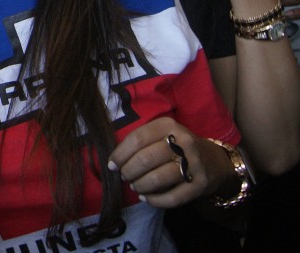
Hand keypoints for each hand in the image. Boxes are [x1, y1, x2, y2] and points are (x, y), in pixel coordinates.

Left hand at [108, 118, 231, 207]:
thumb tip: (114, 161)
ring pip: (157, 179)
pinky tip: (146, 198)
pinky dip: (154, 200)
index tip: (112, 165)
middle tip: (124, 176)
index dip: (120, 154)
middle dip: (128, 171)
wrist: (214, 161)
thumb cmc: (178, 147)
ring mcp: (194, 164)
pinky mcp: (200, 185)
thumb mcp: (162, 134)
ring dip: (140, 186)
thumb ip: (140, 142)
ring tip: (135, 186)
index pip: (137, 139)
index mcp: (169, 126)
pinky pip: (172, 197)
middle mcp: (183, 142)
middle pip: (145, 159)